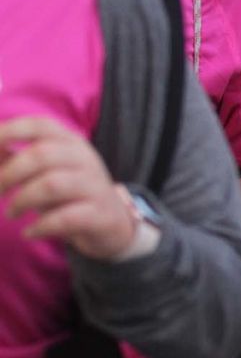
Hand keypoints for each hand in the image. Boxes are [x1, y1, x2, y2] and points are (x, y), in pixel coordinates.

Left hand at [0, 117, 139, 260]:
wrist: (113, 222)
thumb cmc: (68, 194)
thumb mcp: (45, 172)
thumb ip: (15, 161)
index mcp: (71, 143)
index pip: (41, 125)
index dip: (12, 132)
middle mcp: (86, 159)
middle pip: (42, 155)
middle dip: (9, 174)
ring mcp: (95, 186)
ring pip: (53, 184)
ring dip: (22, 200)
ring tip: (12, 212)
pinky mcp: (100, 214)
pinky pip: (66, 218)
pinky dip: (41, 226)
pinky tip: (30, 232)